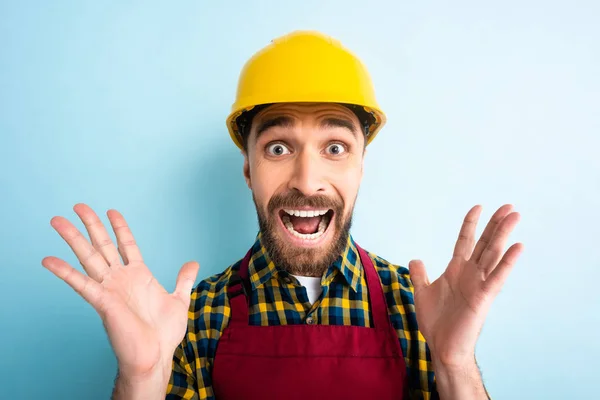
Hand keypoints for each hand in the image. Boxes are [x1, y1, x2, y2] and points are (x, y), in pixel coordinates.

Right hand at [42, 204, 199, 379]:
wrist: (156, 356)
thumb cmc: (164, 334)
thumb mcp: (179, 299)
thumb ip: (183, 280)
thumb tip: (193, 263)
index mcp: (138, 276)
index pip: (126, 244)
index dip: (119, 227)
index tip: (112, 211)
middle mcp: (121, 279)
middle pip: (102, 245)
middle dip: (91, 225)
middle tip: (79, 205)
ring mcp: (110, 289)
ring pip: (89, 257)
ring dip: (73, 239)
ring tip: (58, 220)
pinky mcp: (103, 302)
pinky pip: (81, 284)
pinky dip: (65, 272)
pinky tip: (49, 260)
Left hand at [408, 204, 522, 368]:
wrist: (442, 346)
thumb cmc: (436, 322)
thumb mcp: (422, 292)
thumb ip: (420, 275)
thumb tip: (415, 259)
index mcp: (456, 270)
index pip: (465, 241)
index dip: (471, 224)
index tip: (478, 206)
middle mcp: (470, 274)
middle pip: (485, 243)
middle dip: (495, 224)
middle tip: (508, 206)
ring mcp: (478, 284)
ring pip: (493, 254)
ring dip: (504, 235)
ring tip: (515, 216)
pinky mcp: (484, 297)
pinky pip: (497, 277)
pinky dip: (507, 262)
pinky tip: (518, 246)